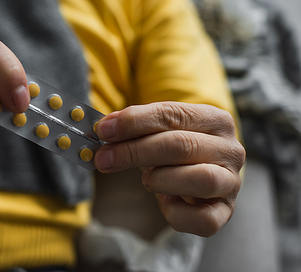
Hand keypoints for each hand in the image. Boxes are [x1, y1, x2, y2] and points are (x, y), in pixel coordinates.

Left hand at [94, 102, 245, 236]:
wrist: (196, 180)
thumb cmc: (174, 153)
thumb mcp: (157, 133)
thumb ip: (135, 128)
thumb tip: (106, 127)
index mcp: (215, 120)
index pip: (172, 114)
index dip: (134, 121)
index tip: (104, 130)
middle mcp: (230, 149)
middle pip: (182, 145)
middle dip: (135, 151)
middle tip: (104, 158)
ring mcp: (231, 183)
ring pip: (200, 179)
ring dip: (160, 179)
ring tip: (146, 180)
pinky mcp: (225, 213)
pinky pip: (203, 220)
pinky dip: (177, 213)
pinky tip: (166, 202)